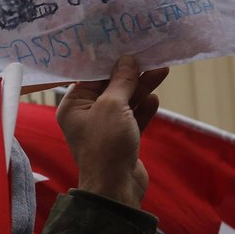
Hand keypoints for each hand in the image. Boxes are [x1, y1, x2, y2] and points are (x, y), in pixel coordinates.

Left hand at [56, 56, 168, 207]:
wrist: (116, 187)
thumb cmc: (106, 144)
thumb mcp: (113, 106)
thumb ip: (121, 81)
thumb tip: (127, 60)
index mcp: (73, 106)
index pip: (90, 77)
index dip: (109, 62)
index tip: (126, 46)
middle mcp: (86, 115)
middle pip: (110, 87)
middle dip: (130, 74)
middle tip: (150, 56)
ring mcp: (104, 128)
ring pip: (125, 102)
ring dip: (141, 88)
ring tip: (161, 70)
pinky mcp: (121, 139)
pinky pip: (133, 118)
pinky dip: (144, 109)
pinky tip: (155, 98)